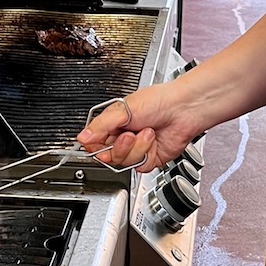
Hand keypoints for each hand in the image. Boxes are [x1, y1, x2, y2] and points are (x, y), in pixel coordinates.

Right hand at [76, 83, 198, 172]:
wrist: (183, 109)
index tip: (98, 145)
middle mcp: (124, 136)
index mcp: (114, 122)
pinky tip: (153, 140)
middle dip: (119, 146)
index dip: (95, 147)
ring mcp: (137, 148)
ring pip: (124, 162)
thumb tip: (82, 137)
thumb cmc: (158, 100)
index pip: (94, 143)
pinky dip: (146, 152)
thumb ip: (101, 125)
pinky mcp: (149, 158)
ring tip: (146, 132)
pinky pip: (139, 165)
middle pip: (108, 155)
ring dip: (137, 147)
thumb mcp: (123, 110)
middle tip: (128, 135)